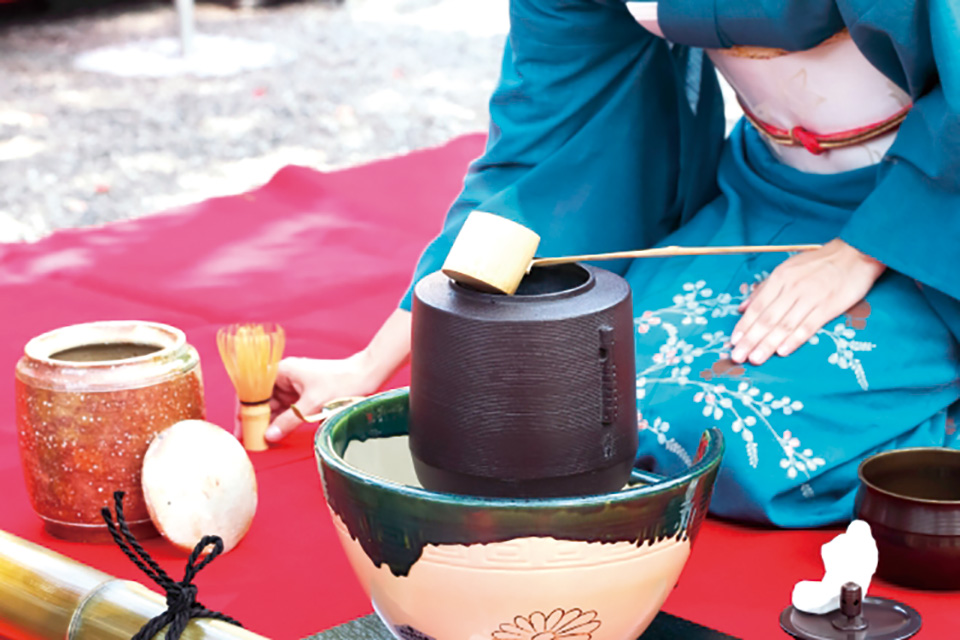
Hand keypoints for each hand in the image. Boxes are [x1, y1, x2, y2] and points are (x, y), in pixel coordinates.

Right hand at [237, 353, 381, 442]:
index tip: (240, 429)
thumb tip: (268, 436)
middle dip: (256, 420)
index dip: (244, 410)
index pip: (253, 390)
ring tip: (261, 443)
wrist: (365, 377)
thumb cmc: (340, 383)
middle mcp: (284, 377)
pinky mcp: (302, 395)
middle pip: (262, 400)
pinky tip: (275, 435)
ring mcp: (293, 386)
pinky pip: (286, 410)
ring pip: (274, 407)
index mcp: (281, 371)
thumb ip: (289, 421)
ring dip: (268, 423)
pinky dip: (281, 422)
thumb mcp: (312, 405)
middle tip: (250, 441)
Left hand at [730, 239, 884, 365]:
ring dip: (768, 343)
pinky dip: (794, 339)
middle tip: (737, 356)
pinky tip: (783, 351)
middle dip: (750, 339)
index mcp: (780, 278)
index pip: (757, 307)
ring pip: (784, 325)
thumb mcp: (787, 269)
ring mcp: (810, 298)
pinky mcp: (828, 306)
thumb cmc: (818, 263)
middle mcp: (792, 288)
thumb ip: (764, 289)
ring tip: (755, 359)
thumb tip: (742, 307)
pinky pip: (808, 325)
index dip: (744, 325)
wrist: (855, 254)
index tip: (732, 341)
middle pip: (767, 318)